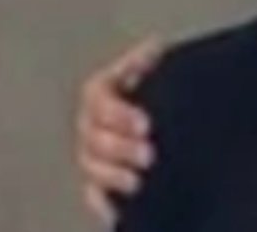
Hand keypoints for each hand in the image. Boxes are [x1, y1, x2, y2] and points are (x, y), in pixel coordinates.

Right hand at [74, 38, 163, 224]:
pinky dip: (104, 203)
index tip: (145, 124)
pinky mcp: (100, 181)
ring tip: (137, 181)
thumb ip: (149, 61)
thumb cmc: (159, 94)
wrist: (165, 122)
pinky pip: (93, 194)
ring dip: (112, 175)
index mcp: (103, 93)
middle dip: (120, 147)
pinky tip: (117, 210)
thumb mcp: (158, 73)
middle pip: (94, 137)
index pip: (99, 98)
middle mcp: (91, 124)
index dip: (119, 113)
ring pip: (91, 167)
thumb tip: (156, 45)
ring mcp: (93, 154)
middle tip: (149, 154)